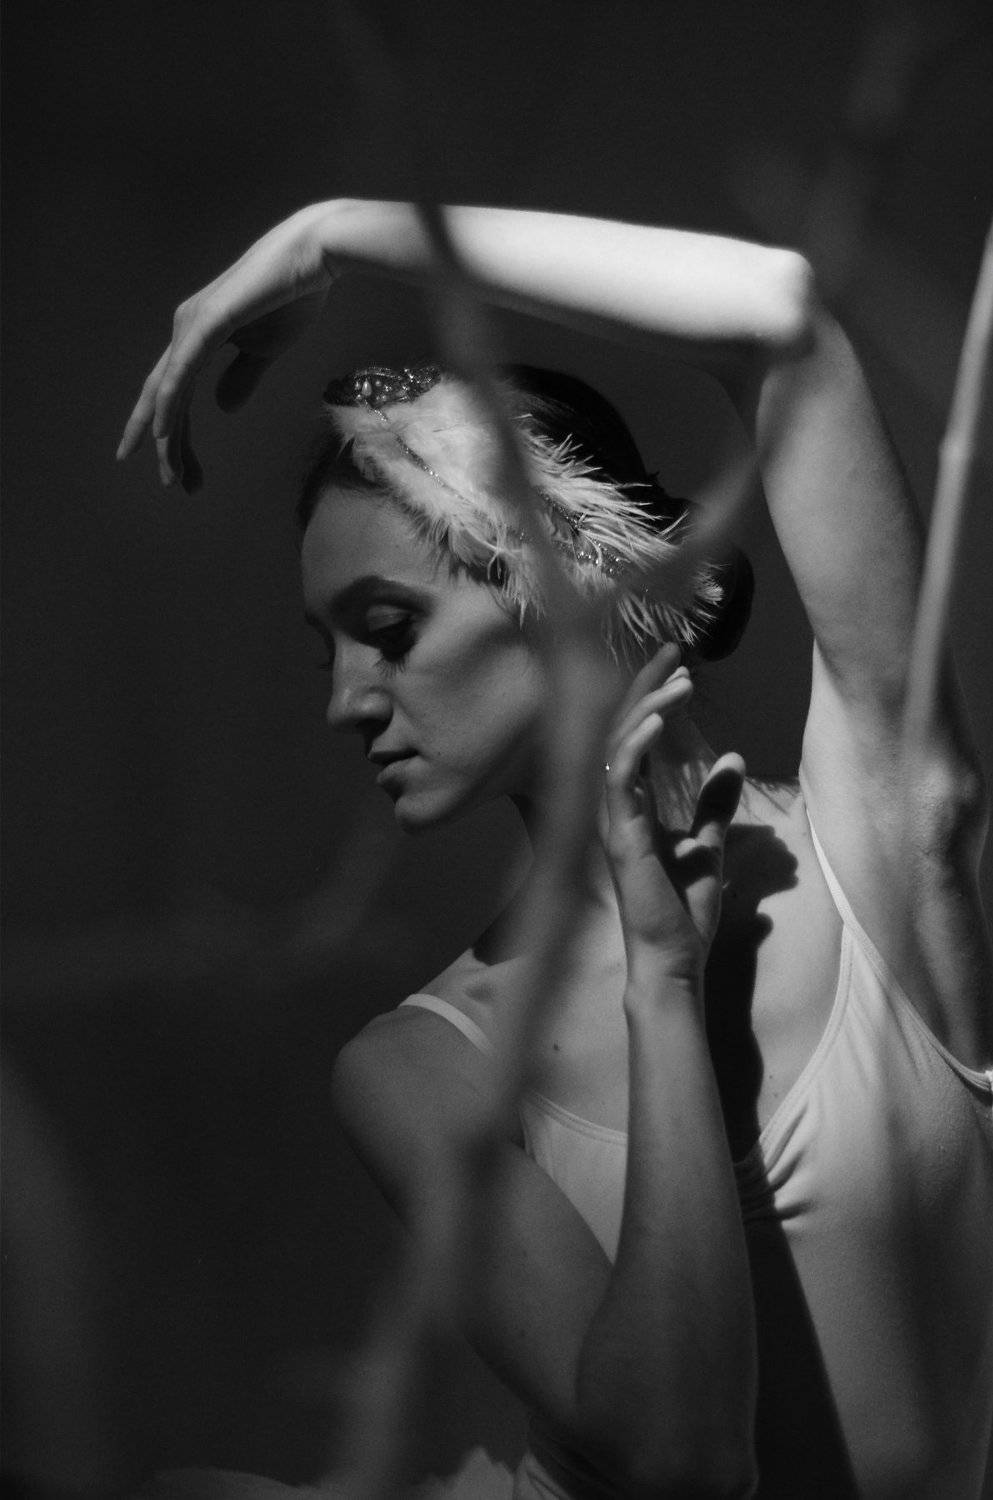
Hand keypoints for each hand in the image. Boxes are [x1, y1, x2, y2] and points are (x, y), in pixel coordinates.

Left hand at [116, 203, 340, 491]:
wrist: (315, 255)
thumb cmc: (296, 295)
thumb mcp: (267, 349)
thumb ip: (242, 377)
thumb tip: (221, 409)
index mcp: (200, 334)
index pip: (178, 391)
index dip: (176, 433)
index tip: (179, 472)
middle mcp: (186, 328)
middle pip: (164, 396)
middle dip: (163, 444)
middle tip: (167, 484)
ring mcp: (192, 324)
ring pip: (168, 392)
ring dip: (167, 438)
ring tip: (170, 475)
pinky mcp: (206, 323)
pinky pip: (179, 375)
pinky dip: (169, 407)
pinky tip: (163, 436)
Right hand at [603, 644, 744, 985]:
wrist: (674, 961)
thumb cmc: (682, 914)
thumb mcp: (708, 846)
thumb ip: (714, 804)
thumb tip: (734, 758)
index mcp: (631, 807)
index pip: (635, 738)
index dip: (653, 698)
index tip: (680, 666)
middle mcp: (614, 808)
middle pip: (621, 731)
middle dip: (646, 688)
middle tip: (675, 654)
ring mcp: (612, 822)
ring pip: (618, 747)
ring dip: (648, 709)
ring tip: (680, 684)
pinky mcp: (620, 838)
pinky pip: (619, 781)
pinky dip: (637, 747)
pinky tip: (661, 723)